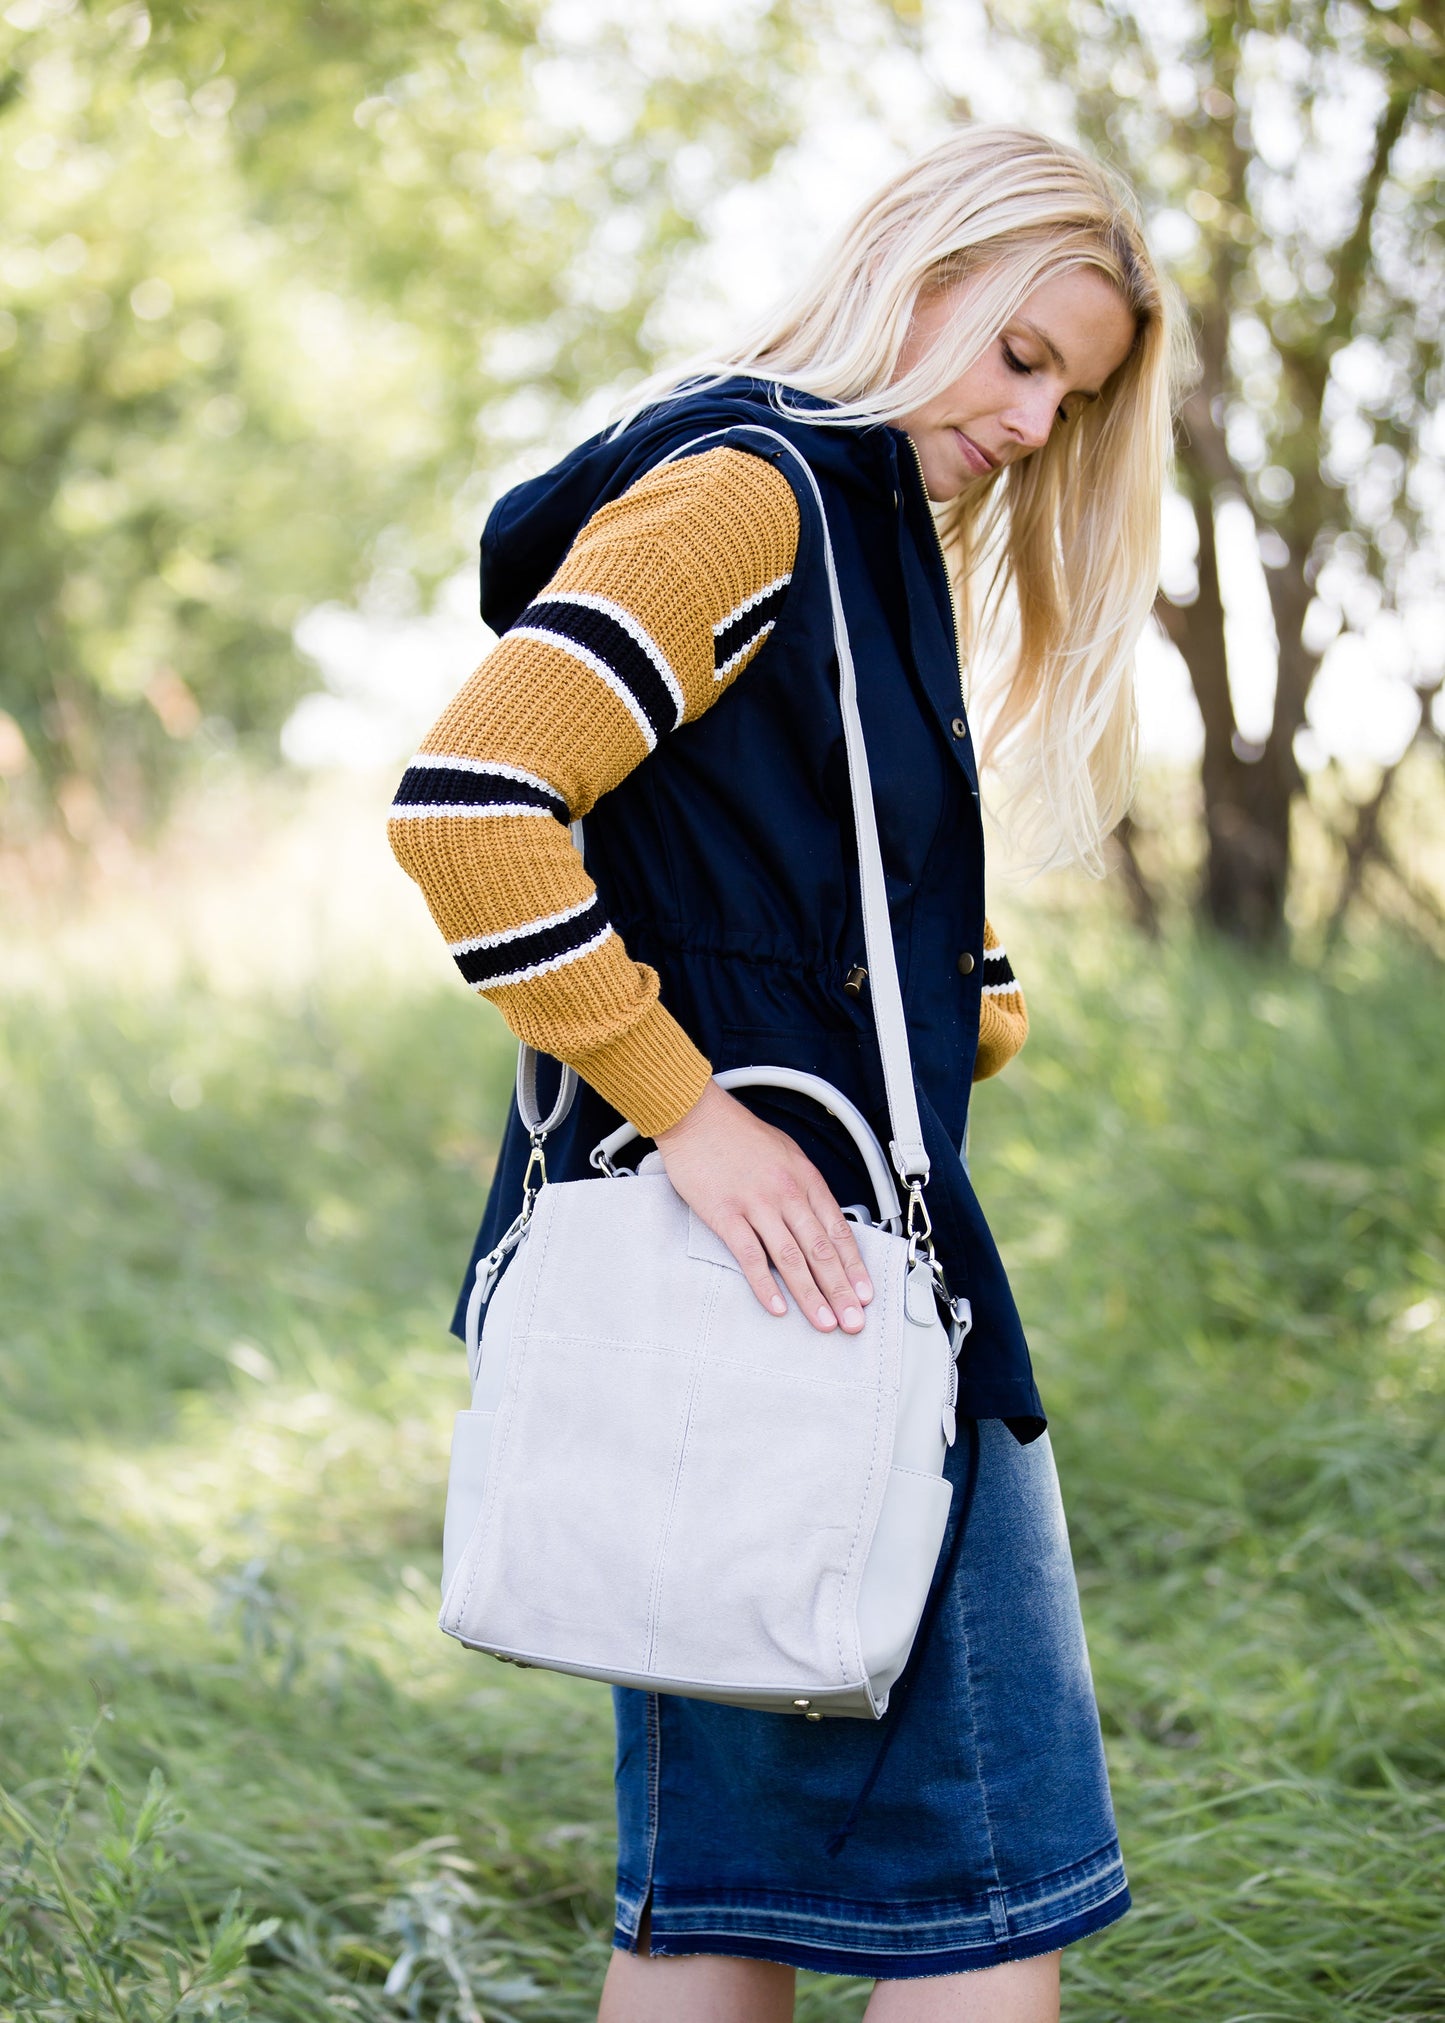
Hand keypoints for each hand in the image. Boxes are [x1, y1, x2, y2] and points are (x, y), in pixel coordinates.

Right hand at [654, 1079, 873, 1333]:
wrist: (696, 1116)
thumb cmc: (738, 1133)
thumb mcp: (786, 1151)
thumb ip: (804, 1186)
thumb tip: (821, 1218)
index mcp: (805, 1179)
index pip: (838, 1230)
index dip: (854, 1266)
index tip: (865, 1293)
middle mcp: (787, 1193)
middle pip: (821, 1250)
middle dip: (841, 1290)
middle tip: (854, 1321)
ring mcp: (757, 1204)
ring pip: (792, 1258)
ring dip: (812, 1295)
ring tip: (825, 1322)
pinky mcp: (726, 1215)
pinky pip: (751, 1256)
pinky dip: (765, 1284)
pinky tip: (778, 1306)